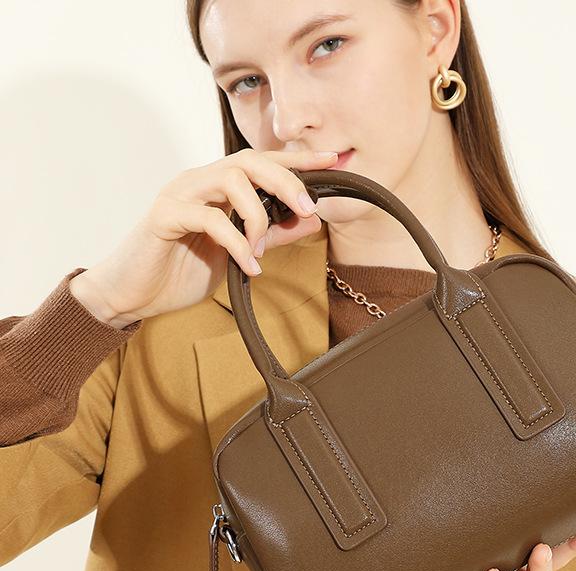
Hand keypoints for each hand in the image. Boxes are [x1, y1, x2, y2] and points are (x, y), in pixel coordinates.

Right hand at [68, 148, 339, 328]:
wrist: (134, 294)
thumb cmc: (182, 271)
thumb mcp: (239, 255)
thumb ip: (270, 236)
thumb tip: (310, 221)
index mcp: (218, 188)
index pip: (262, 163)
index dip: (296, 160)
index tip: (330, 161)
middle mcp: (199, 182)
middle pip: (249, 160)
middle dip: (284, 180)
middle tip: (307, 207)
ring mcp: (180, 194)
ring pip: (230, 179)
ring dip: (258, 214)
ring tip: (262, 249)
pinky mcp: (164, 215)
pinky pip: (208, 218)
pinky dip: (236, 243)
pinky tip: (248, 267)